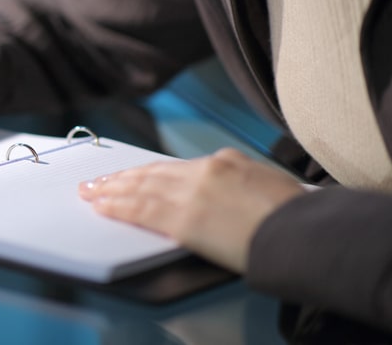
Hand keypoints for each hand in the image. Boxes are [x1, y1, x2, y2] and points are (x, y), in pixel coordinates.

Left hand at [78, 148, 305, 272]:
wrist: (304, 233)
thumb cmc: (296, 218)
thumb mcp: (270, 185)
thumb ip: (241, 182)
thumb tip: (227, 190)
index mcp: (226, 161)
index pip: (176, 167)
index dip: (148, 172)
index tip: (132, 175)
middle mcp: (205, 171)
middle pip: (152, 173)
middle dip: (122, 178)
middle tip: (98, 181)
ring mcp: (192, 193)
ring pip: (140, 187)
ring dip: (111, 190)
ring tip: (91, 192)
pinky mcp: (185, 219)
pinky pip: (141, 210)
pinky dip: (118, 206)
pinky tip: (102, 205)